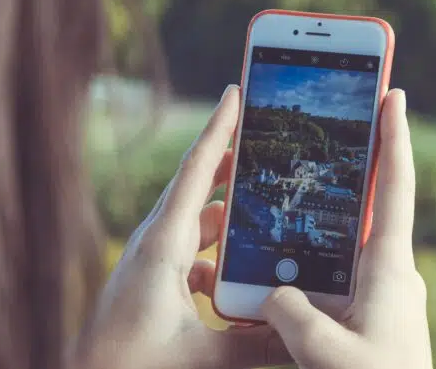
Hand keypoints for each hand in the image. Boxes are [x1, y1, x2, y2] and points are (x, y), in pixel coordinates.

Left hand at [71, 85, 290, 368]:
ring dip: (233, 220)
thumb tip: (305, 334)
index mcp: (163, 245)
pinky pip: (195, 255)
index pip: (197, 172)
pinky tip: (241, 282)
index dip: (219, 130)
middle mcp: (156, 244)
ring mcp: (154, 263)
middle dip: (236, 166)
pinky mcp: (155, 282)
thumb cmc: (130, 366)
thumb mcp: (204, 357)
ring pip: (201, 226)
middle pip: (203, 190)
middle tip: (269, 144)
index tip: (236, 93)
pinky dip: (221, 258)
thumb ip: (259, 345)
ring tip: (269, 214)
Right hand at [262, 89, 431, 368]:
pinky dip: (310, 264)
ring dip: (317, 223)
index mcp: (391, 268)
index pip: (394, 187)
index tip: (393, 93)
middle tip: (326, 128)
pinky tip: (277, 270)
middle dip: (349, 165)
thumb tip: (271, 292)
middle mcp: (389, 272)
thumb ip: (294, 318)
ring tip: (281, 201)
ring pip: (343, 244)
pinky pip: (335, 276)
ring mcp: (379, 292)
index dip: (394, 136)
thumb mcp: (329, 357)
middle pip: (366, 204)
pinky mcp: (367, 313)